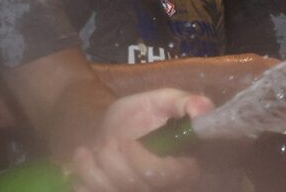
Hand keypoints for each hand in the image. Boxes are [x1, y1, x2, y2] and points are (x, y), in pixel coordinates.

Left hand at [70, 88, 211, 191]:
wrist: (108, 131)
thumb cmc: (137, 118)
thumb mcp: (159, 101)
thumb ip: (182, 102)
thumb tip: (202, 109)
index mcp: (182, 169)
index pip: (163, 176)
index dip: (141, 160)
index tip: (126, 140)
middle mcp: (163, 190)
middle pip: (132, 184)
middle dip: (112, 157)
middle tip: (107, 140)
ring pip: (110, 190)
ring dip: (93, 165)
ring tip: (91, 151)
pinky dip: (83, 179)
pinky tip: (85, 166)